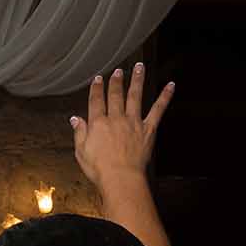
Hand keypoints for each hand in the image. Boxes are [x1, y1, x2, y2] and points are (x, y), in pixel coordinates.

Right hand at [70, 64, 173, 190]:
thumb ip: (79, 132)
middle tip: (118, 71)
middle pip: (115, 95)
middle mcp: (116, 118)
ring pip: (135, 96)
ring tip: (139, 67)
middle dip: (116, 81)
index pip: (96, 101)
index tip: (98, 79)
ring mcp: (133, 122)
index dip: (96, 88)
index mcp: (98, 123)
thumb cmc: (100, 169)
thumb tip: (75, 119)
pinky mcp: (148, 129)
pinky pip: (158, 110)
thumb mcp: (81, 151)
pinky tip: (170, 86)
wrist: (120, 177)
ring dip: (137, 80)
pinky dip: (165, 97)